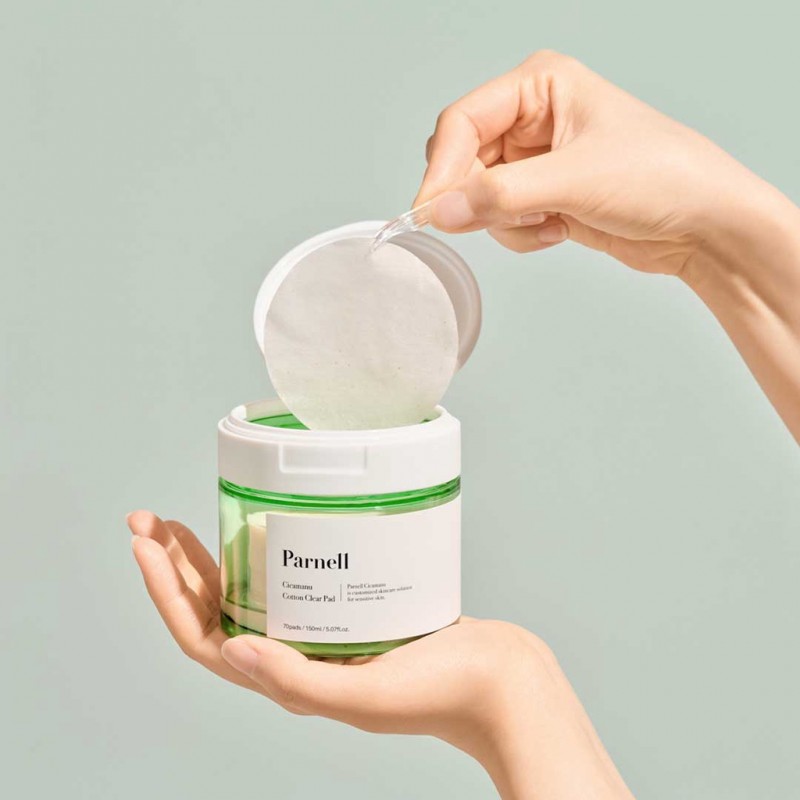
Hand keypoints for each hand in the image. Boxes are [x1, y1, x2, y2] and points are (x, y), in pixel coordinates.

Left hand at [129, 510, 633, 799]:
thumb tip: (231, 652)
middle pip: (216, 611)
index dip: (165, 594)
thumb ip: (300, 682)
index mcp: (291, 680)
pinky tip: (262, 528)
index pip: (204, 638)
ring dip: (209, 559)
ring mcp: (321, 633)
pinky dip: (263, 554)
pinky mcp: (349, 610)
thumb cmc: (442, 692)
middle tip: (149, 522)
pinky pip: (289, 580)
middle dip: (174, 567)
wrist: (500, 680)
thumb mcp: (366, 696)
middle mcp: (297, 656)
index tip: (145, 544)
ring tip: (182, 526)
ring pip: (246, 594)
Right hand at [415, 51, 799, 441]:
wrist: (702, 225)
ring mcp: (536, 159)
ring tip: (550, 221)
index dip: (443, 168)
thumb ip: (500, 196)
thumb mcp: (573, 180)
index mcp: (539, 86)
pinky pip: (501, 219)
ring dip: (505, 220)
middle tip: (500, 218)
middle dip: (478, 197)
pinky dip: (521, 235)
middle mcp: (532, 117)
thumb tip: (439, 210)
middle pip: (463, 160)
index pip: (462, 122)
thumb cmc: (659, 177)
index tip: (431, 212)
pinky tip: (559, 230)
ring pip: (477, 196)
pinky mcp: (542, 195)